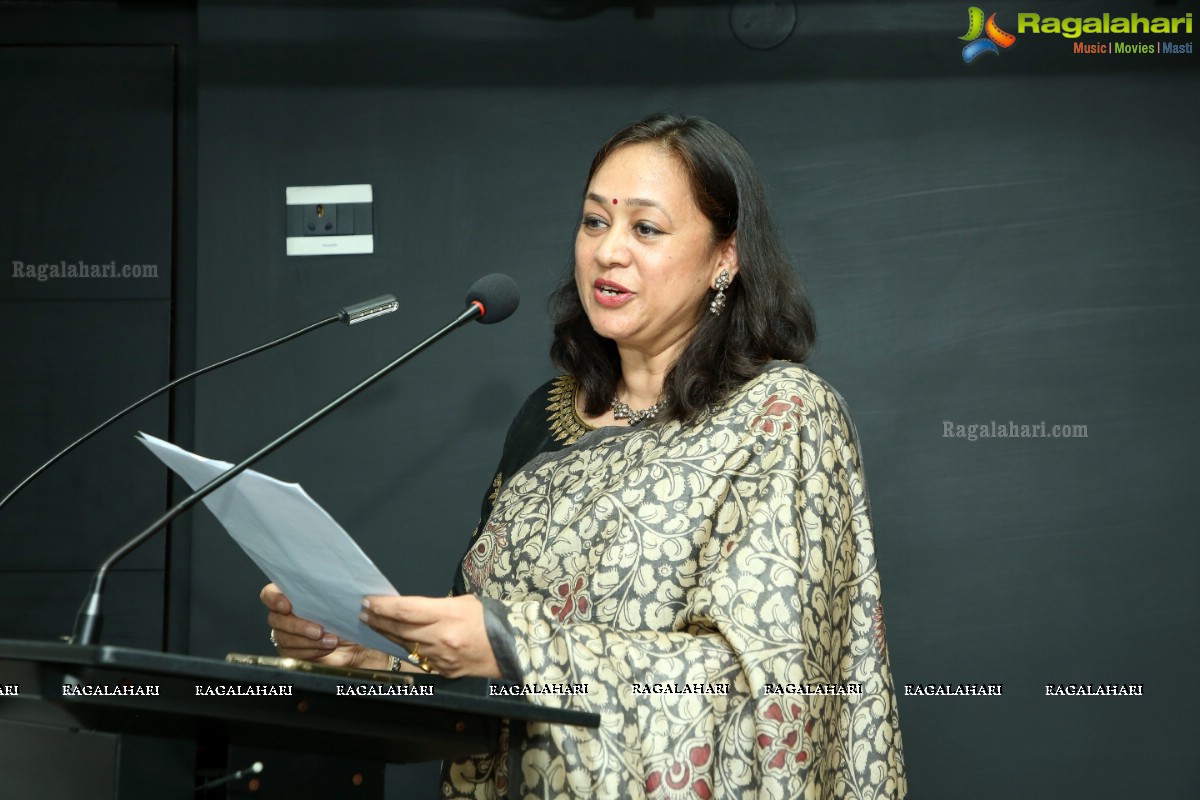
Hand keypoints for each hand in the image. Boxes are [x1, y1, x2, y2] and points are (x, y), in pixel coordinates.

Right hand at [260, 583, 383, 668]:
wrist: (358, 642)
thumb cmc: (350, 616)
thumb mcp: (345, 600)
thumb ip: (335, 591)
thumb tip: (336, 586)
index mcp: (293, 595)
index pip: (270, 593)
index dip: (274, 598)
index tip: (287, 605)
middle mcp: (286, 614)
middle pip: (275, 619)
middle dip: (297, 625)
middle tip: (318, 630)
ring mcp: (286, 634)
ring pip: (283, 638)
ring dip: (307, 641)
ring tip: (331, 640)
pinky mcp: (292, 652)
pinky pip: (291, 653)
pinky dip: (311, 651)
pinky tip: (327, 648)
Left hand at [360, 594, 499, 678]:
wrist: (512, 649)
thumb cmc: (490, 620)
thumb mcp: (464, 603)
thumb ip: (436, 607)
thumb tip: (412, 610)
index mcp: (448, 615)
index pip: (405, 610)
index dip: (383, 606)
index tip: (368, 601)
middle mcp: (441, 638)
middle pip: (399, 628)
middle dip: (378, 619)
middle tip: (363, 612)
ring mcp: (441, 658)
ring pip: (405, 645)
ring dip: (387, 634)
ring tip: (373, 624)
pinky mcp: (443, 671)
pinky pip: (419, 658)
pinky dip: (406, 648)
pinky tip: (396, 641)